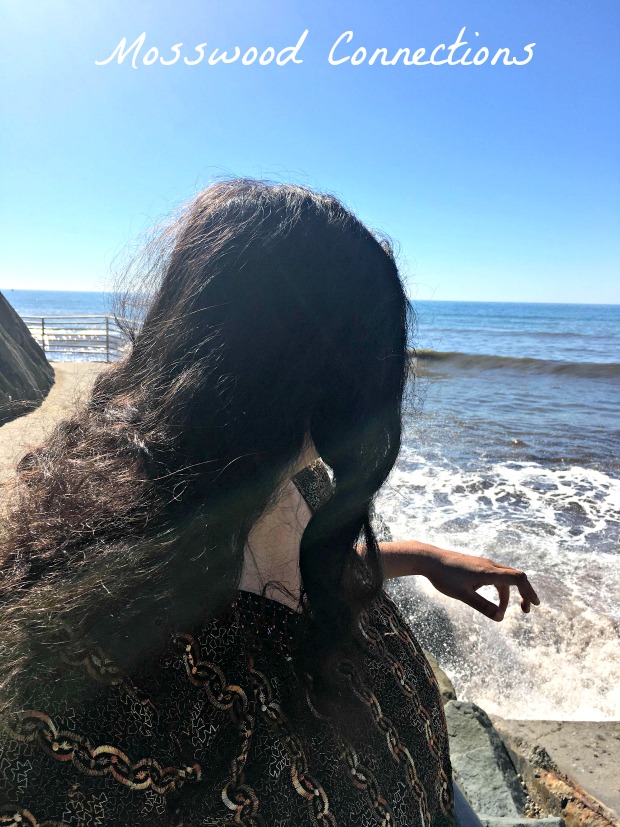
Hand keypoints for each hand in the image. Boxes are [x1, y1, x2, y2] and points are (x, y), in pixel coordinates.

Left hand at [423, 547, 539, 620]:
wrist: (430, 559)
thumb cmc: (445, 577)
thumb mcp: (463, 596)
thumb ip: (482, 606)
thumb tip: (500, 618)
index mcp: (488, 572)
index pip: (517, 578)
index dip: (529, 591)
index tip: (535, 604)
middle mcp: (489, 565)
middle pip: (515, 576)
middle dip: (523, 593)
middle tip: (526, 610)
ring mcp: (483, 564)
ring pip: (504, 578)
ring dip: (507, 594)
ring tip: (500, 611)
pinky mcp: (477, 565)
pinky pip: (495, 576)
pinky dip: (499, 588)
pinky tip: (490, 598)